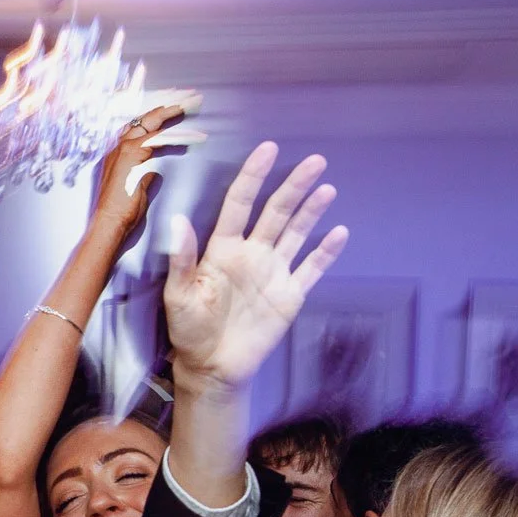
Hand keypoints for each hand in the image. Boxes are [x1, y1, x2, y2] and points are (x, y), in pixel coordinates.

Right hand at [90, 102, 194, 238]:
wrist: (109, 223)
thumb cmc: (122, 211)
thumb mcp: (138, 184)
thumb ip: (146, 169)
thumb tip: (157, 163)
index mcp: (118, 152)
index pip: (139, 124)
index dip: (158, 113)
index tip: (176, 105)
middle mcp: (118, 146)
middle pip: (145, 117)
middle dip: (169, 104)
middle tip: (190, 96)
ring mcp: (122, 149)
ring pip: (152, 122)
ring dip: (175, 111)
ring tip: (194, 103)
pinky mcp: (131, 155)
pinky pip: (159, 138)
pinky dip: (178, 135)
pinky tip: (195, 135)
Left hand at [164, 142, 348, 393]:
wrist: (212, 367)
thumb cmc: (188, 330)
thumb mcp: (179, 294)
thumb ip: (182, 258)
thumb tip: (178, 220)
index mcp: (222, 249)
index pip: (240, 204)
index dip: (253, 176)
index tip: (267, 149)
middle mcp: (251, 254)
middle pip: (276, 211)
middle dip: (294, 186)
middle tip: (315, 161)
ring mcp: (273, 272)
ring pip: (296, 233)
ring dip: (312, 211)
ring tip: (327, 188)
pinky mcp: (289, 294)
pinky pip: (311, 268)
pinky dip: (325, 252)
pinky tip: (339, 232)